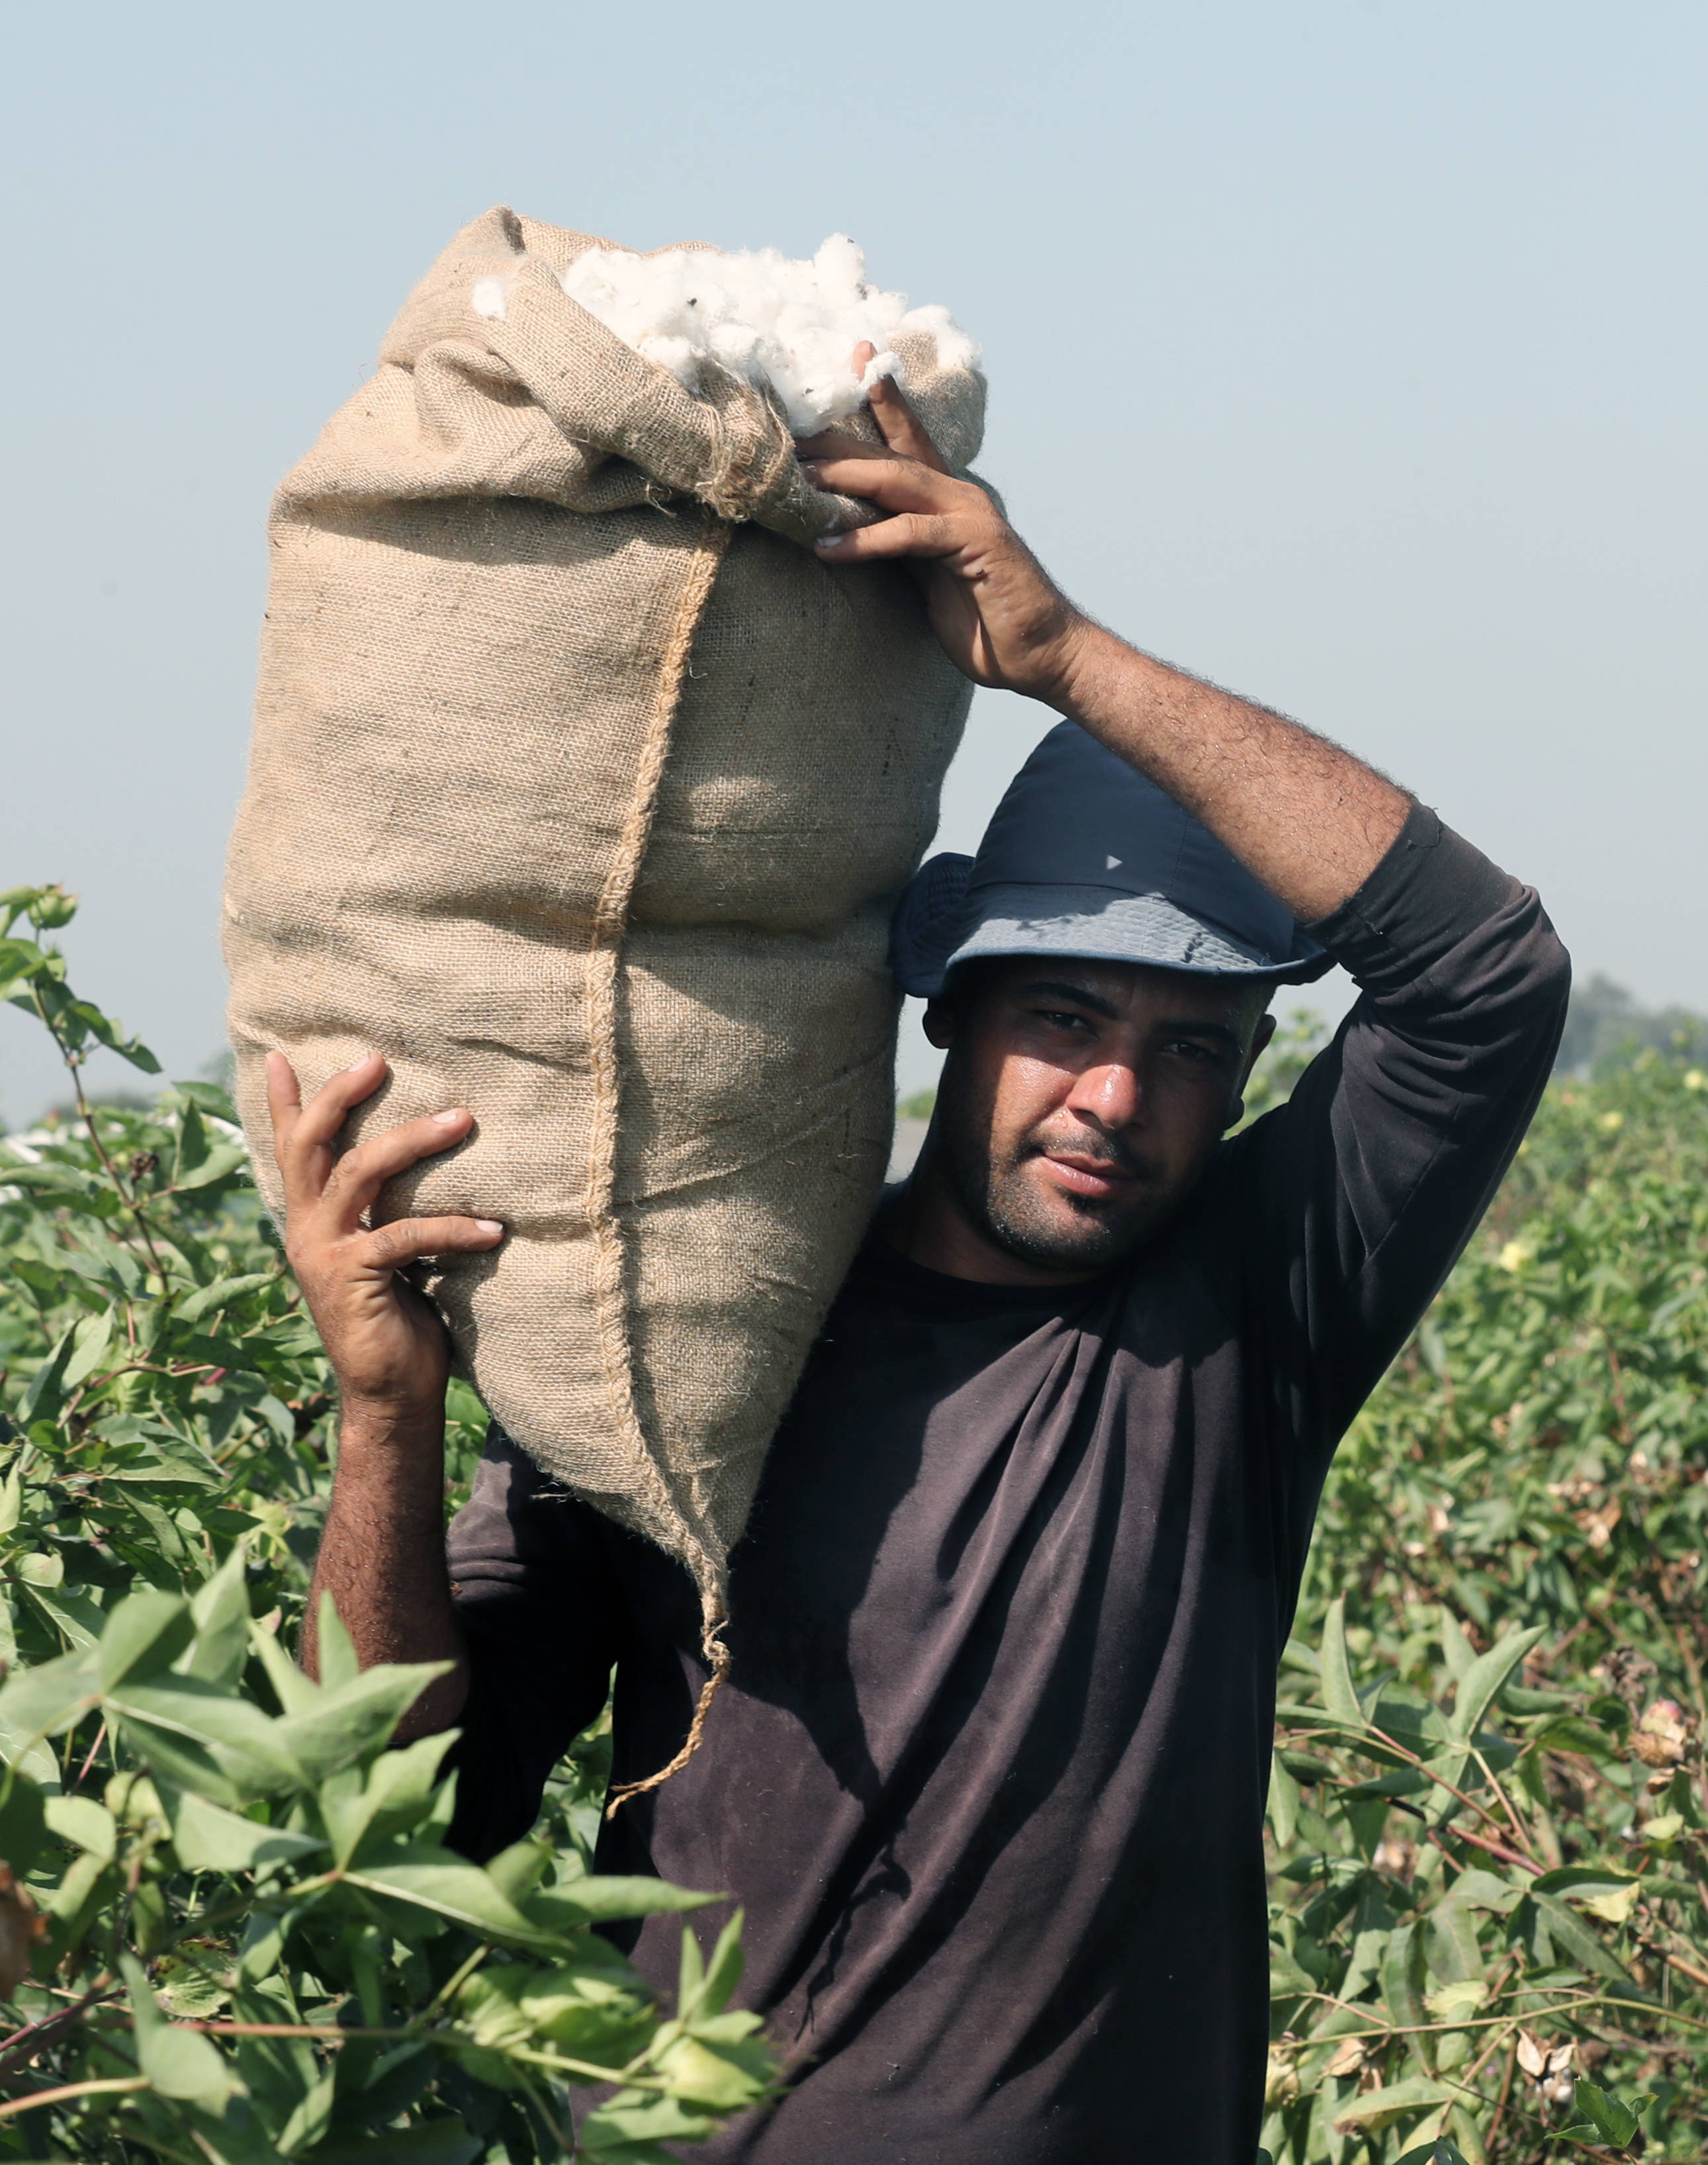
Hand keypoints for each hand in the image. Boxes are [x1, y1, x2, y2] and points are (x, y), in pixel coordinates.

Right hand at [266, 1051, 503, 1425]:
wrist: (391, 1396)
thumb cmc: (401, 1321)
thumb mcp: (389, 1255)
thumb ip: (385, 1213)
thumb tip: (420, 1166)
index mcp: (311, 1220)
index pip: (290, 1149)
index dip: (283, 1102)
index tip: (278, 1054)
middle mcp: (306, 1230)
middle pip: (310, 1144)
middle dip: (340, 1095)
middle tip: (378, 1059)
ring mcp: (325, 1254)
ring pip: (358, 1173)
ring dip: (412, 1141)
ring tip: (461, 1119)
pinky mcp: (354, 1280)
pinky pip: (405, 1236)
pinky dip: (453, 1228)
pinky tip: (495, 1229)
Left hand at [797, 345, 1097, 707]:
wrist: (1041, 654)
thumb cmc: (986, 620)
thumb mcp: (929, 578)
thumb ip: (899, 545)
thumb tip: (853, 531)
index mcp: (947, 501)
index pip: (908, 440)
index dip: (882, 401)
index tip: (855, 360)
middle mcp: (959, 496)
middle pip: (891, 453)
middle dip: (839, 438)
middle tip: (790, 428)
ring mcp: (969, 516)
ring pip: (899, 481)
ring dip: (846, 478)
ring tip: (800, 481)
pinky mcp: (974, 545)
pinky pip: (911, 535)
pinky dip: (868, 541)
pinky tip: (830, 549)